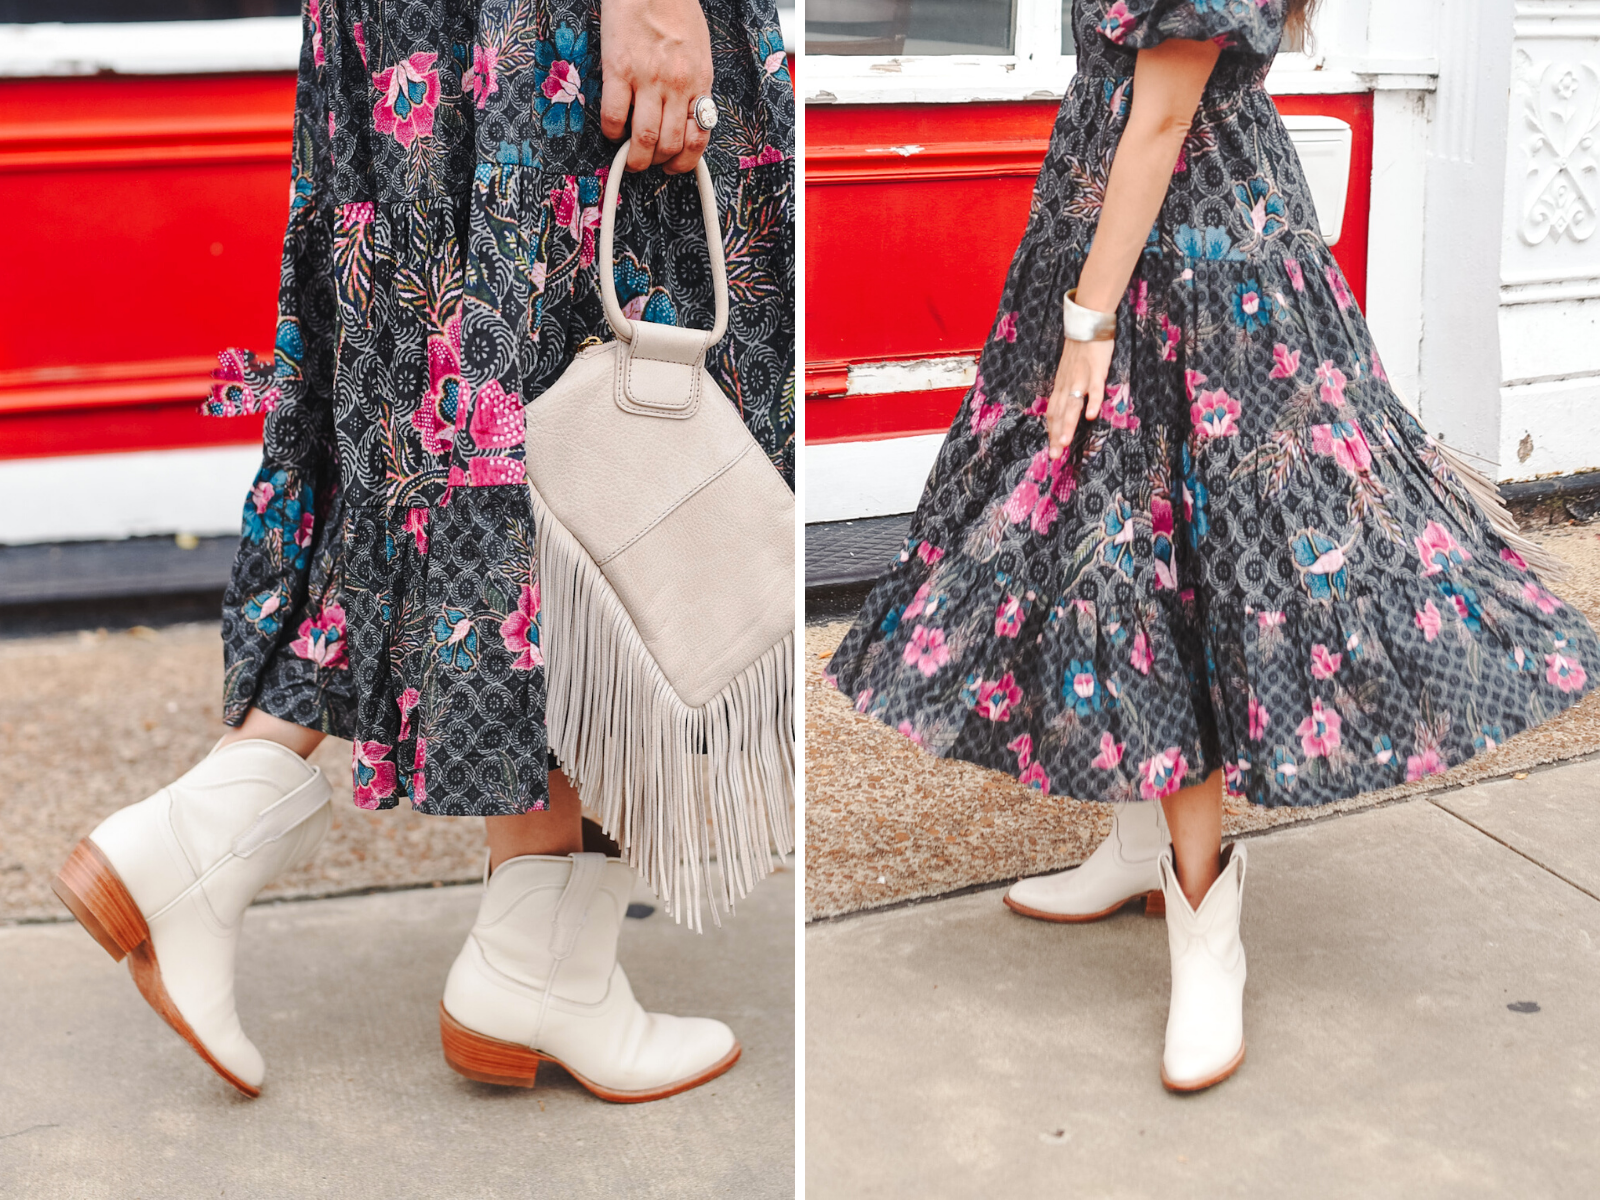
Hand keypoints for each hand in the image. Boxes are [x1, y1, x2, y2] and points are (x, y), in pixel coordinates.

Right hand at [600, 0, 713, 174]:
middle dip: (657, 163)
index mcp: (699, 80)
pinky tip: (612, 129)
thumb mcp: (698, 51)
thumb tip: (687, 117)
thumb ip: (694, 84)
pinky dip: (611, 132)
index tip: (673, 166)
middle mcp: (677, 84)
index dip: (685, 161)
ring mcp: (648, 78)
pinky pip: (613, 116)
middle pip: (670, 144)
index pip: (699, 136)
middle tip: (647, 162)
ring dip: (635, 158)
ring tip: (628, 157)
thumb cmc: (673, 10)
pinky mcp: (618, 69)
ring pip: (644, 139)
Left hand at [1046, 337, 1113, 460]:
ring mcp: (1081, 378)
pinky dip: (1092, 402)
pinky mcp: (1095, 370)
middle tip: (1055, 455)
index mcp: (1061, 386)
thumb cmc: (1080, 349)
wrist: (1087, 323)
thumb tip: (1066, 409)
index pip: (1053, 413)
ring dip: (1068, 424)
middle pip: (1059, 413)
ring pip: (1072, 404)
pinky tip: (1091, 416)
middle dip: (1056, 435)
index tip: (1052, 451)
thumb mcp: (1069, 372)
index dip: (1052, 432)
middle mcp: (1067, 384)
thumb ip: (1068, 390)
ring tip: (1065, 443)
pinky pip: (1094, 388)